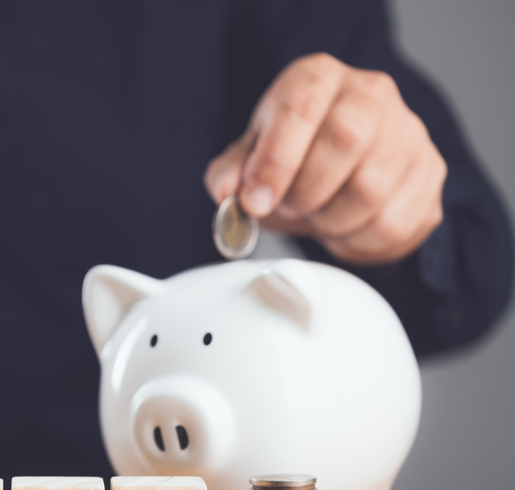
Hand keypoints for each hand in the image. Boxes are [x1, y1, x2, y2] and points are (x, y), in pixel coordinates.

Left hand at [205, 52, 445, 264]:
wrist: (344, 166)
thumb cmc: (293, 156)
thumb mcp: (250, 157)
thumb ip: (231, 172)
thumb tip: (228, 191)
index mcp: (318, 78)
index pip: (302, 106)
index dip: (275, 161)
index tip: (255, 201)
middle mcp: (371, 94)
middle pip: (346, 140)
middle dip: (306, 191)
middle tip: (291, 207)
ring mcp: (408, 132)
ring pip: (372, 189)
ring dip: (331, 221)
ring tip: (318, 216)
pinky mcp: (430, 173)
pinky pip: (393, 223)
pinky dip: (358, 241)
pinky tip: (344, 228)